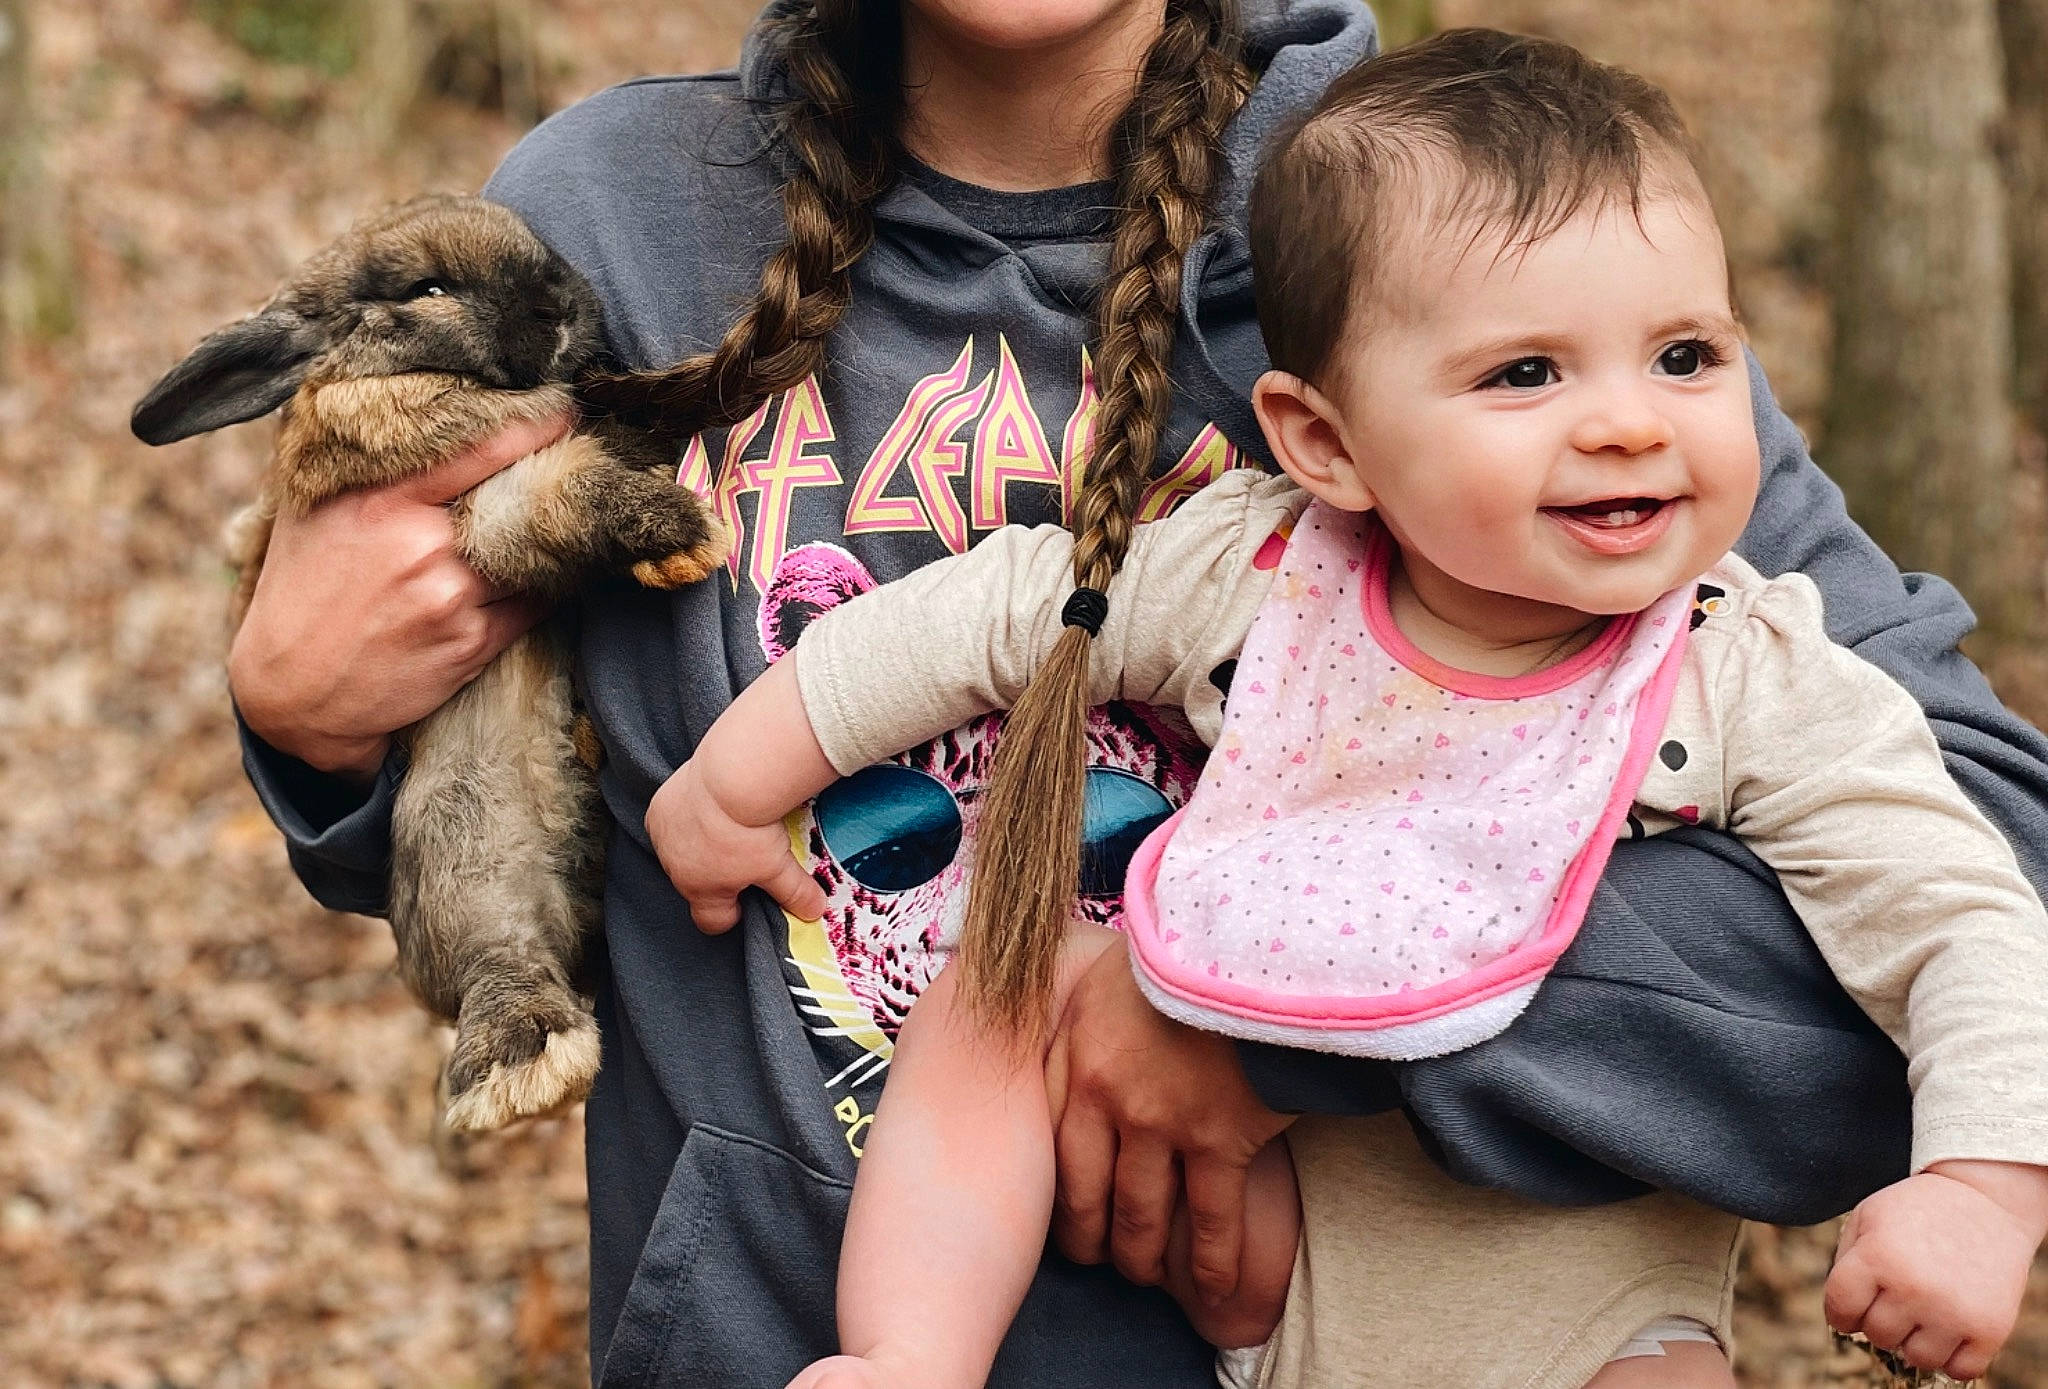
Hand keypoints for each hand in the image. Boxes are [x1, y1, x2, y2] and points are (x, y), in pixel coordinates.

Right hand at [229, 413, 569, 779]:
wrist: (294, 691)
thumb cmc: (303, 588)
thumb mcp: (315, 511)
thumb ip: (366, 465)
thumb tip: (406, 405)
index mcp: (382, 502)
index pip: (478, 449)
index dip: (533, 426)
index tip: (565, 411)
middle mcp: (421, 547)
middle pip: (517, 502)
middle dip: (546, 485)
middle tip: (573, 467)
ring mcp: (451, 598)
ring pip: (531, 555)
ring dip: (547, 542)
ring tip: (555, 527)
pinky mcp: (473, 644)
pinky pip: (534, 603)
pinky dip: (543, 586)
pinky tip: (540, 575)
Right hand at [646, 756, 826, 932]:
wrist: (731, 777)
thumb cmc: (749, 827)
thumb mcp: (779, 867)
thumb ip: (795, 892)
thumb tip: (814, 909)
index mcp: (701, 889)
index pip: (711, 921)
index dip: (732, 914)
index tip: (747, 900)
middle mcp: (674, 868)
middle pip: (695, 882)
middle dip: (717, 873)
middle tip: (743, 852)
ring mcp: (663, 837)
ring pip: (678, 850)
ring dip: (698, 843)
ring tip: (726, 825)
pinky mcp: (659, 808)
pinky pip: (669, 819)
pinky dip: (685, 815)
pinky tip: (708, 804)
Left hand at [1043, 941, 1291, 1302]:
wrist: (1253, 935)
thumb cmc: (1190, 945)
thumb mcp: (1114, 970)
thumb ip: (1088, 1013)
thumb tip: (1081, 1035)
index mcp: (1074, 1051)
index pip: (1049, 1146)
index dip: (1054, 1193)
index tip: (1061, 1215)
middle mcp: (1104, 1094)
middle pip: (1086, 1194)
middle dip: (1091, 1239)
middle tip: (1099, 1260)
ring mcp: (1160, 1120)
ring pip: (1141, 1215)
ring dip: (1143, 1257)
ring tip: (1149, 1277)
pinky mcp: (1219, 1136)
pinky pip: (1208, 1219)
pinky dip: (1210, 1261)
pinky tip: (1214, 1286)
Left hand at [1824, 1160, 2047, 1380]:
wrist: (1986, 1200)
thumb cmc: (1918, 1211)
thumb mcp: (1868, 1217)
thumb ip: (1845, 1263)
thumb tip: (1840, 1313)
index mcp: (1877, 1257)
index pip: (1840, 1310)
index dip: (1842, 1311)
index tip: (1854, 1303)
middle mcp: (1914, 1289)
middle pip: (1878, 1336)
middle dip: (1882, 1318)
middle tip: (1899, 1293)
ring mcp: (1954, 1312)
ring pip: (1917, 1358)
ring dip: (1916, 1339)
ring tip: (1926, 1308)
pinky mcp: (1989, 1329)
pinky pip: (1960, 1371)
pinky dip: (1952, 1356)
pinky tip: (1950, 1326)